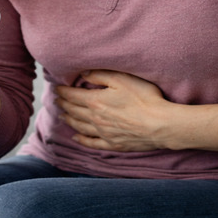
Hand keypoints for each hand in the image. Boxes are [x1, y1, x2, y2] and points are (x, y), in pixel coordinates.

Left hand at [55, 70, 170, 151]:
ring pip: (80, 126)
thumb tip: (83, 74)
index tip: (56, 89)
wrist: (160, 125)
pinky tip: (76, 138)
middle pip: (73, 111)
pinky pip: (92, 143)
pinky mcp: (113, 144)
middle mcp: (95, 118)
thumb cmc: (144, 98)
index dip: (63, 92)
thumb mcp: (121, 79)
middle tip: (57, 101)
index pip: (73, 95)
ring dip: (69, 120)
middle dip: (63, 104)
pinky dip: (81, 140)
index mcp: (95, 101)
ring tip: (62, 116)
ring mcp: (103, 133)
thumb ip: (100, 74)